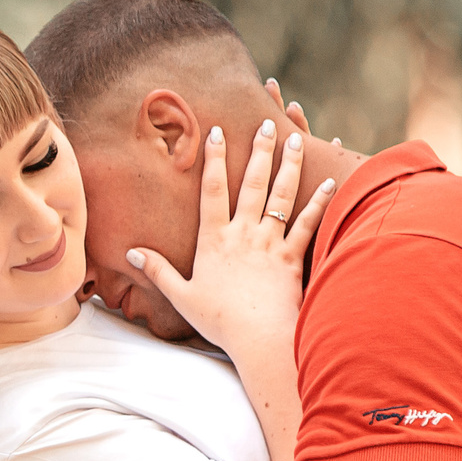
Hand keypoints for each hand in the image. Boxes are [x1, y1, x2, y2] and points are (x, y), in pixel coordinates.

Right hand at [126, 122, 336, 363]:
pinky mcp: (292, 257)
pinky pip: (308, 224)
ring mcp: (270, 243)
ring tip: (295, 139)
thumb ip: (158, 271)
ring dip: (289, 165)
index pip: (213, 190)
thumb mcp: (181, 295)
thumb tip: (132, 253)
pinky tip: (329, 181)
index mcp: (214, 240)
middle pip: (252, 183)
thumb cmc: (218, 320)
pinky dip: (319, 202)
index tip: (216, 131)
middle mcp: (243, 234)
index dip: (213, 158)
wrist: (257, 337)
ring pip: (282, 196)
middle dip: (258, 150)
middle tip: (265, 123)